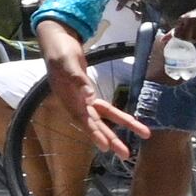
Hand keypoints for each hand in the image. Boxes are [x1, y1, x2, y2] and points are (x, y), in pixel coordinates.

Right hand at [33, 17, 145, 159]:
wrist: (57, 41)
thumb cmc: (59, 51)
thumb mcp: (67, 63)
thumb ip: (77, 80)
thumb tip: (89, 97)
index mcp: (68, 98)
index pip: (83, 120)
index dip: (94, 133)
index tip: (105, 146)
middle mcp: (75, 103)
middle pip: (95, 124)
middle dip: (111, 138)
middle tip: (126, 154)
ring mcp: (81, 99)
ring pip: (103, 118)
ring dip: (119, 129)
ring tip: (138, 139)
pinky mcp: (88, 93)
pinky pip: (105, 109)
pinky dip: (116, 116)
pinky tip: (129, 123)